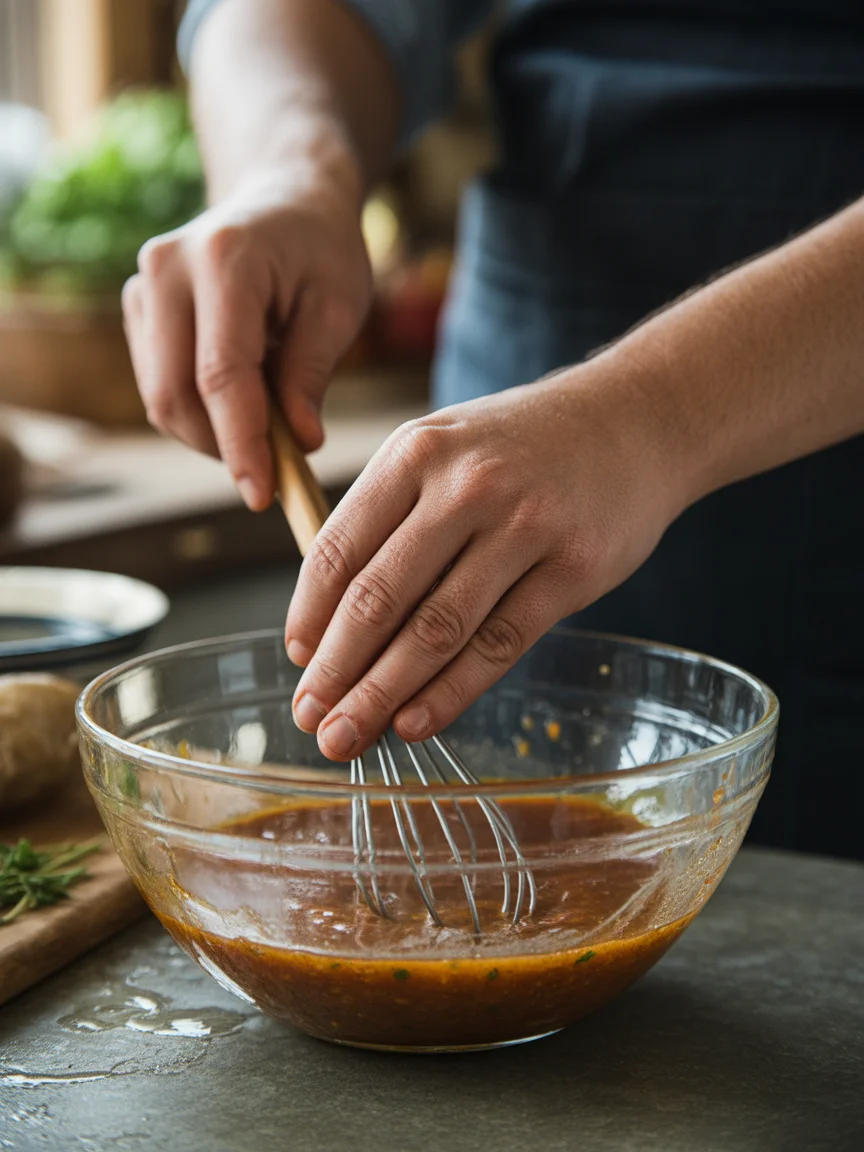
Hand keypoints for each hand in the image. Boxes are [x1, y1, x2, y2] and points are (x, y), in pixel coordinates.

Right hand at [122, 143, 371, 509]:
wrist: (283, 198)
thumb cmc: (320, 252)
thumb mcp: (338, 307)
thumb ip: (311, 374)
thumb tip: (297, 444)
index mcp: (225, 260)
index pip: (221, 374)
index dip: (240, 444)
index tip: (262, 495)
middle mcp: (167, 268)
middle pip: (175, 394)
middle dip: (222, 447)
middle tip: (275, 467)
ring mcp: (142, 286)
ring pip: (161, 398)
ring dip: (211, 433)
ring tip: (267, 421)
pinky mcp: (137, 308)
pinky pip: (159, 386)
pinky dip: (198, 413)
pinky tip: (240, 399)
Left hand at [285, 363, 683, 759]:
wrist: (633, 421)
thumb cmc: (520, 447)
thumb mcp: (442, 448)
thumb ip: (386, 519)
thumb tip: (328, 623)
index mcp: (414, 453)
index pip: (338, 549)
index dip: (309, 617)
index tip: (298, 662)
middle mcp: (464, 486)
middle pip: (379, 598)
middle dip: (336, 670)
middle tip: (309, 718)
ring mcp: (523, 526)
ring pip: (436, 630)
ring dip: (382, 694)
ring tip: (347, 736)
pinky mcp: (572, 569)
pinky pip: (499, 644)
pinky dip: (450, 692)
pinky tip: (415, 722)